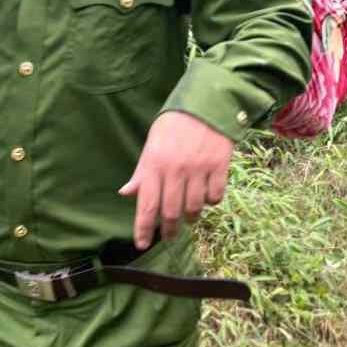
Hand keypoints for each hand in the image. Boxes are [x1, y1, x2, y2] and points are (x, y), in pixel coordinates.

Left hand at [119, 111, 233, 248]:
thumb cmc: (174, 125)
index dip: (144, 228)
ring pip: (194, 207)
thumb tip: (127, 193)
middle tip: (169, 237)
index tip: (142, 244)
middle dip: (169, 230)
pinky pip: (215, 196)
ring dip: (191, 217)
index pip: (147, 204)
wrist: (206, 102)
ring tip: (189, 218)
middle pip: (170, 211)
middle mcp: (175, 169)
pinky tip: (207, 197)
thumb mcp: (152, 144)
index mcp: (154, 164)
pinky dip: (211, 202)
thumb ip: (141, 172)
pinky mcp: (219, 165)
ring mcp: (199, 168)